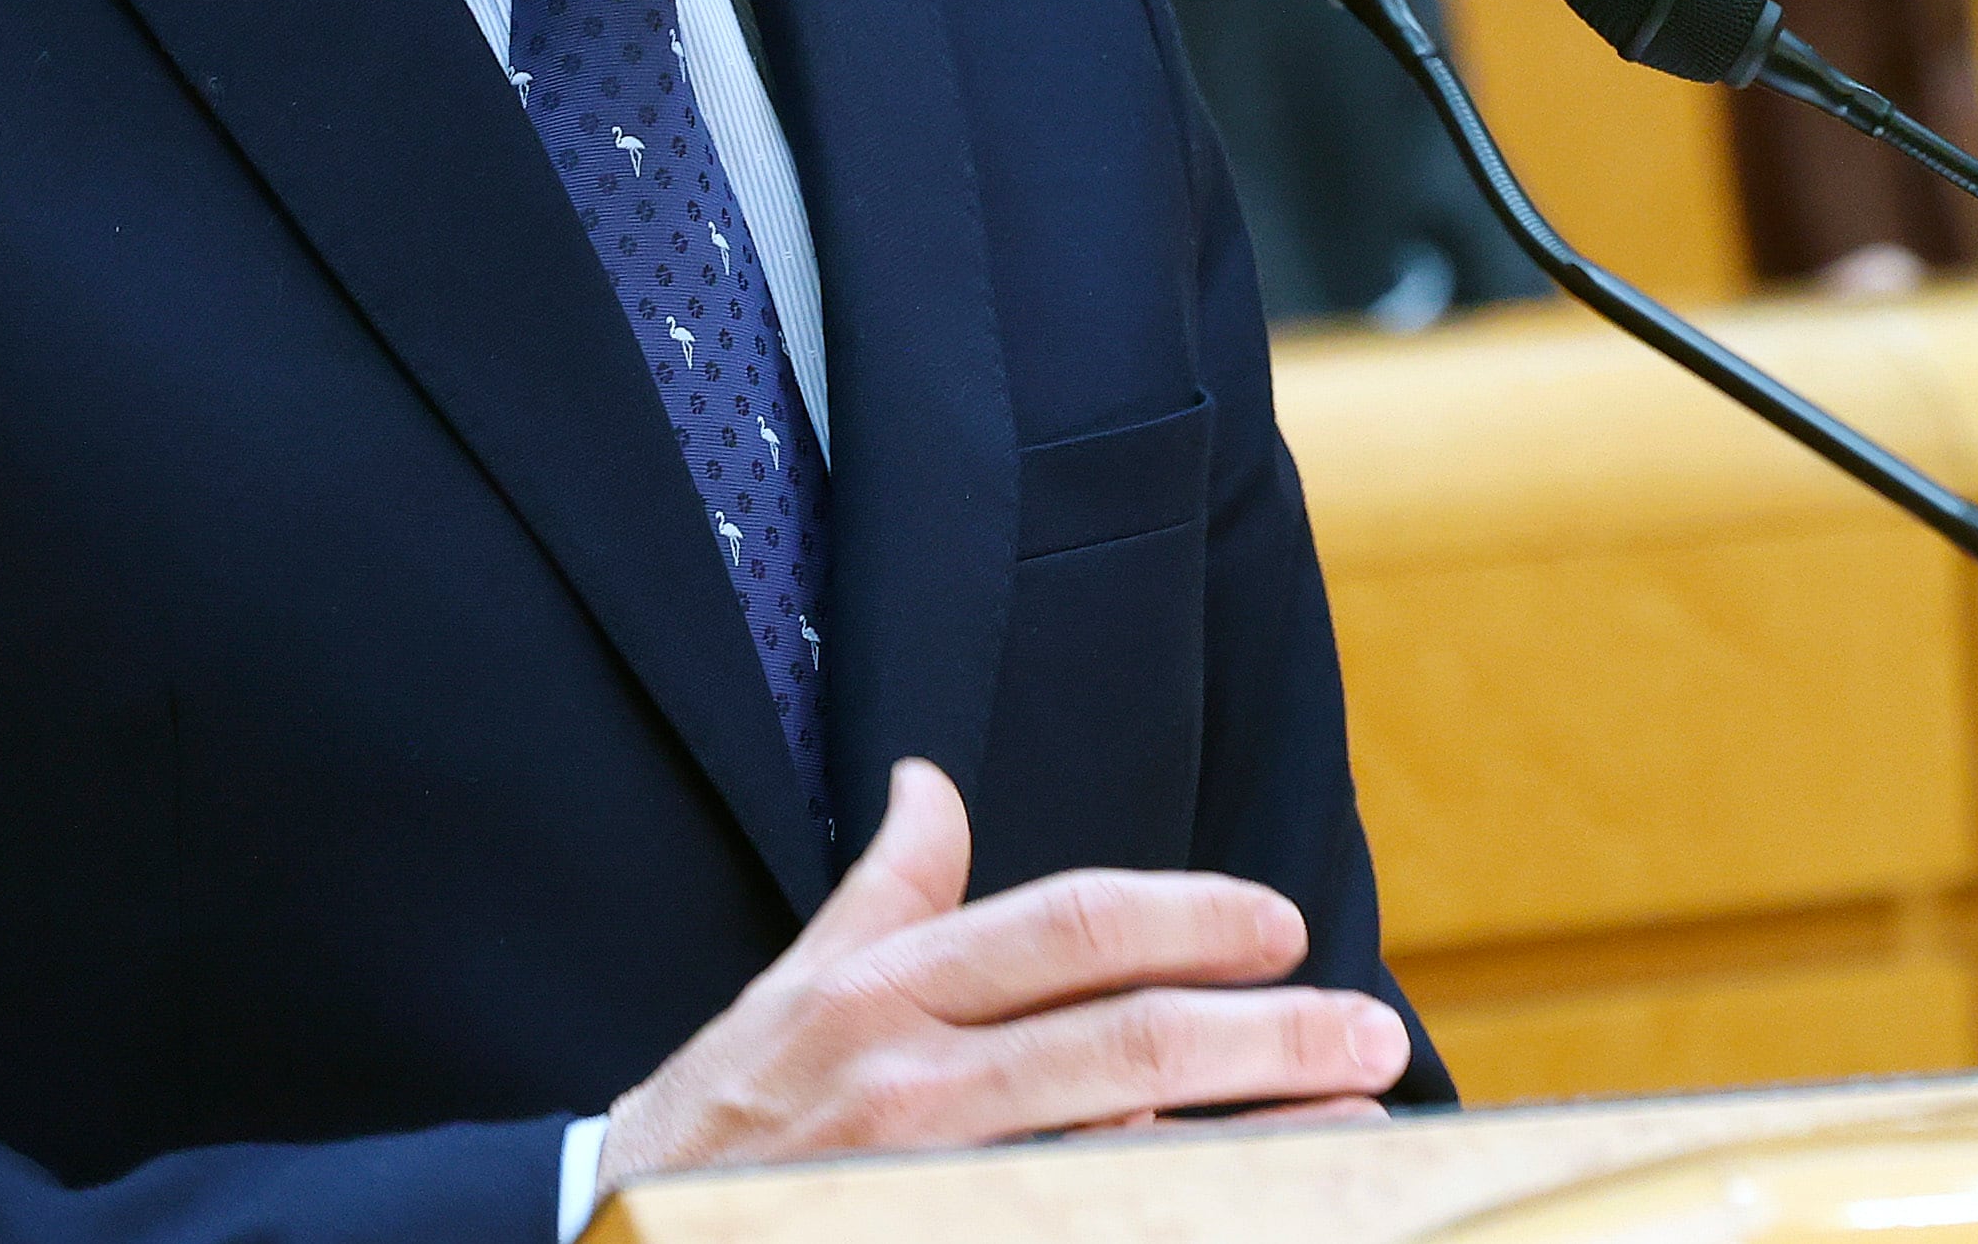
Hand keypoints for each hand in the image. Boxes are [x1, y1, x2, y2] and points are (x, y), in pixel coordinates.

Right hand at [593, 759, 1411, 1188]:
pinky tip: (1248, 1207)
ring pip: (1128, 1153)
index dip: (1192, 916)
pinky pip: (1078, 1222)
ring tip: (1359, 1130)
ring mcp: (920, 1186)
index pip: (1070, 927)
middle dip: (1271, 1036)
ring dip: (1258, 1145)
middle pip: (1128, 1043)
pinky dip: (1167, 1208)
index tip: (1282, 924)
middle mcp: (911, 1084)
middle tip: (1371, 1031)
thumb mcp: (790, 984)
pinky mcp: (923, 1241)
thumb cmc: (718, 1120)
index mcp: (885, 992)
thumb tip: (928, 779)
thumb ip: (886, 890)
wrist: (606, 1239)